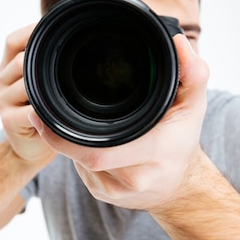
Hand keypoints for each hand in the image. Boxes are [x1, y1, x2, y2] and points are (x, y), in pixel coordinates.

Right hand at [0, 24, 56, 166]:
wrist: (31, 150)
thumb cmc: (43, 116)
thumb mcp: (42, 86)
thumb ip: (44, 66)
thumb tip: (66, 38)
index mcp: (5, 70)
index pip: (12, 41)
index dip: (31, 32)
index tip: (57, 31)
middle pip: (22, 59)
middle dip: (46, 64)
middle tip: (71, 71)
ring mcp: (1, 101)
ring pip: (27, 81)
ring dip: (47, 89)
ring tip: (63, 97)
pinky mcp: (7, 120)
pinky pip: (31, 108)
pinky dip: (46, 110)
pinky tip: (56, 113)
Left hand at [27, 34, 209, 209]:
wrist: (183, 185)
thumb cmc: (184, 139)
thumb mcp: (194, 104)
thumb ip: (193, 73)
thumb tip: (179, 43)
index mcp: (153, 153)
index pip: (99, 152)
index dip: (66, 138)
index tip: (45, 116)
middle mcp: (134, 177)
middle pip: (84, 158)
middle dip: (63, 136)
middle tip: (47, 113)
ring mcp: (117, 192)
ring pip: (80, 164)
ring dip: (73, 144)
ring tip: (79, 123)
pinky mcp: (105, 196)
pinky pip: (83, 172)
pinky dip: (79, 155)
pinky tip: (89, 142)